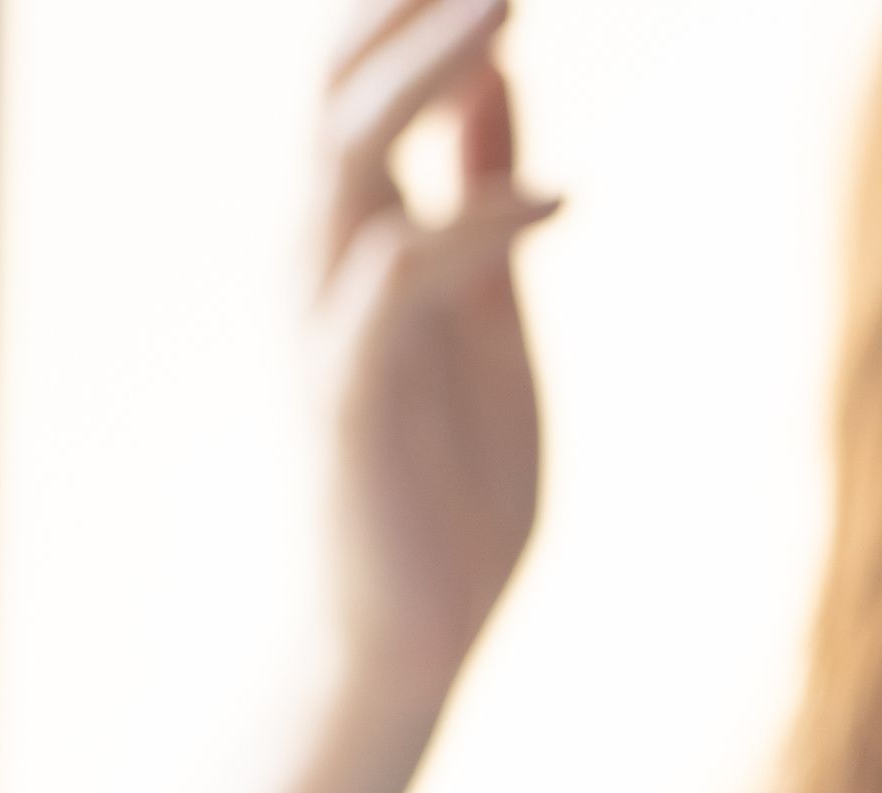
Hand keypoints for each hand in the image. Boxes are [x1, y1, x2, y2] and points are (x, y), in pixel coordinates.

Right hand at [309, 0, 560, 708]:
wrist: (407, 640)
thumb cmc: (448, 487)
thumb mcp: (488, 319)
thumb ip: (481, 205)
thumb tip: (498, 84)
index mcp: (359, 246)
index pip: (360, 91)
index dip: (412, 16)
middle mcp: (323, 269)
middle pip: (337, 98)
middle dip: (406, 17)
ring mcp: (327, 329)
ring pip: (345, 165)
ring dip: (423, 79)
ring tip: (506, 7)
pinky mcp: (349, 399)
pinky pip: (396, 284)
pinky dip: (474, 225)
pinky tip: (558, 195)